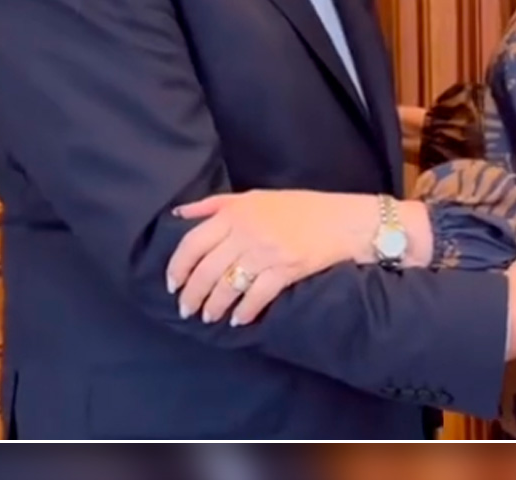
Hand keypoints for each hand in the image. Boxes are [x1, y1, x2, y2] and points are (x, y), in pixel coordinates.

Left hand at [167, 190, 377, 326]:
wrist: (343, 220)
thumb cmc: (300, 207)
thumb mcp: (255, 196)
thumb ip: (216, 205)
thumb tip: (180, 213)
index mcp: (236, 212)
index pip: (193, 242)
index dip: (177, 267)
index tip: (172, 284)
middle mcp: (246, 232)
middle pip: (206, 270)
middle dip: (192, 295)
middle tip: (186, 309)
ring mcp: (266, 252)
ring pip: (228, 286)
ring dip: (214, 306)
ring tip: (208, 316)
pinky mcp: (286, 270)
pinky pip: (257, 296)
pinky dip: (244, 312)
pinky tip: (238, 320)